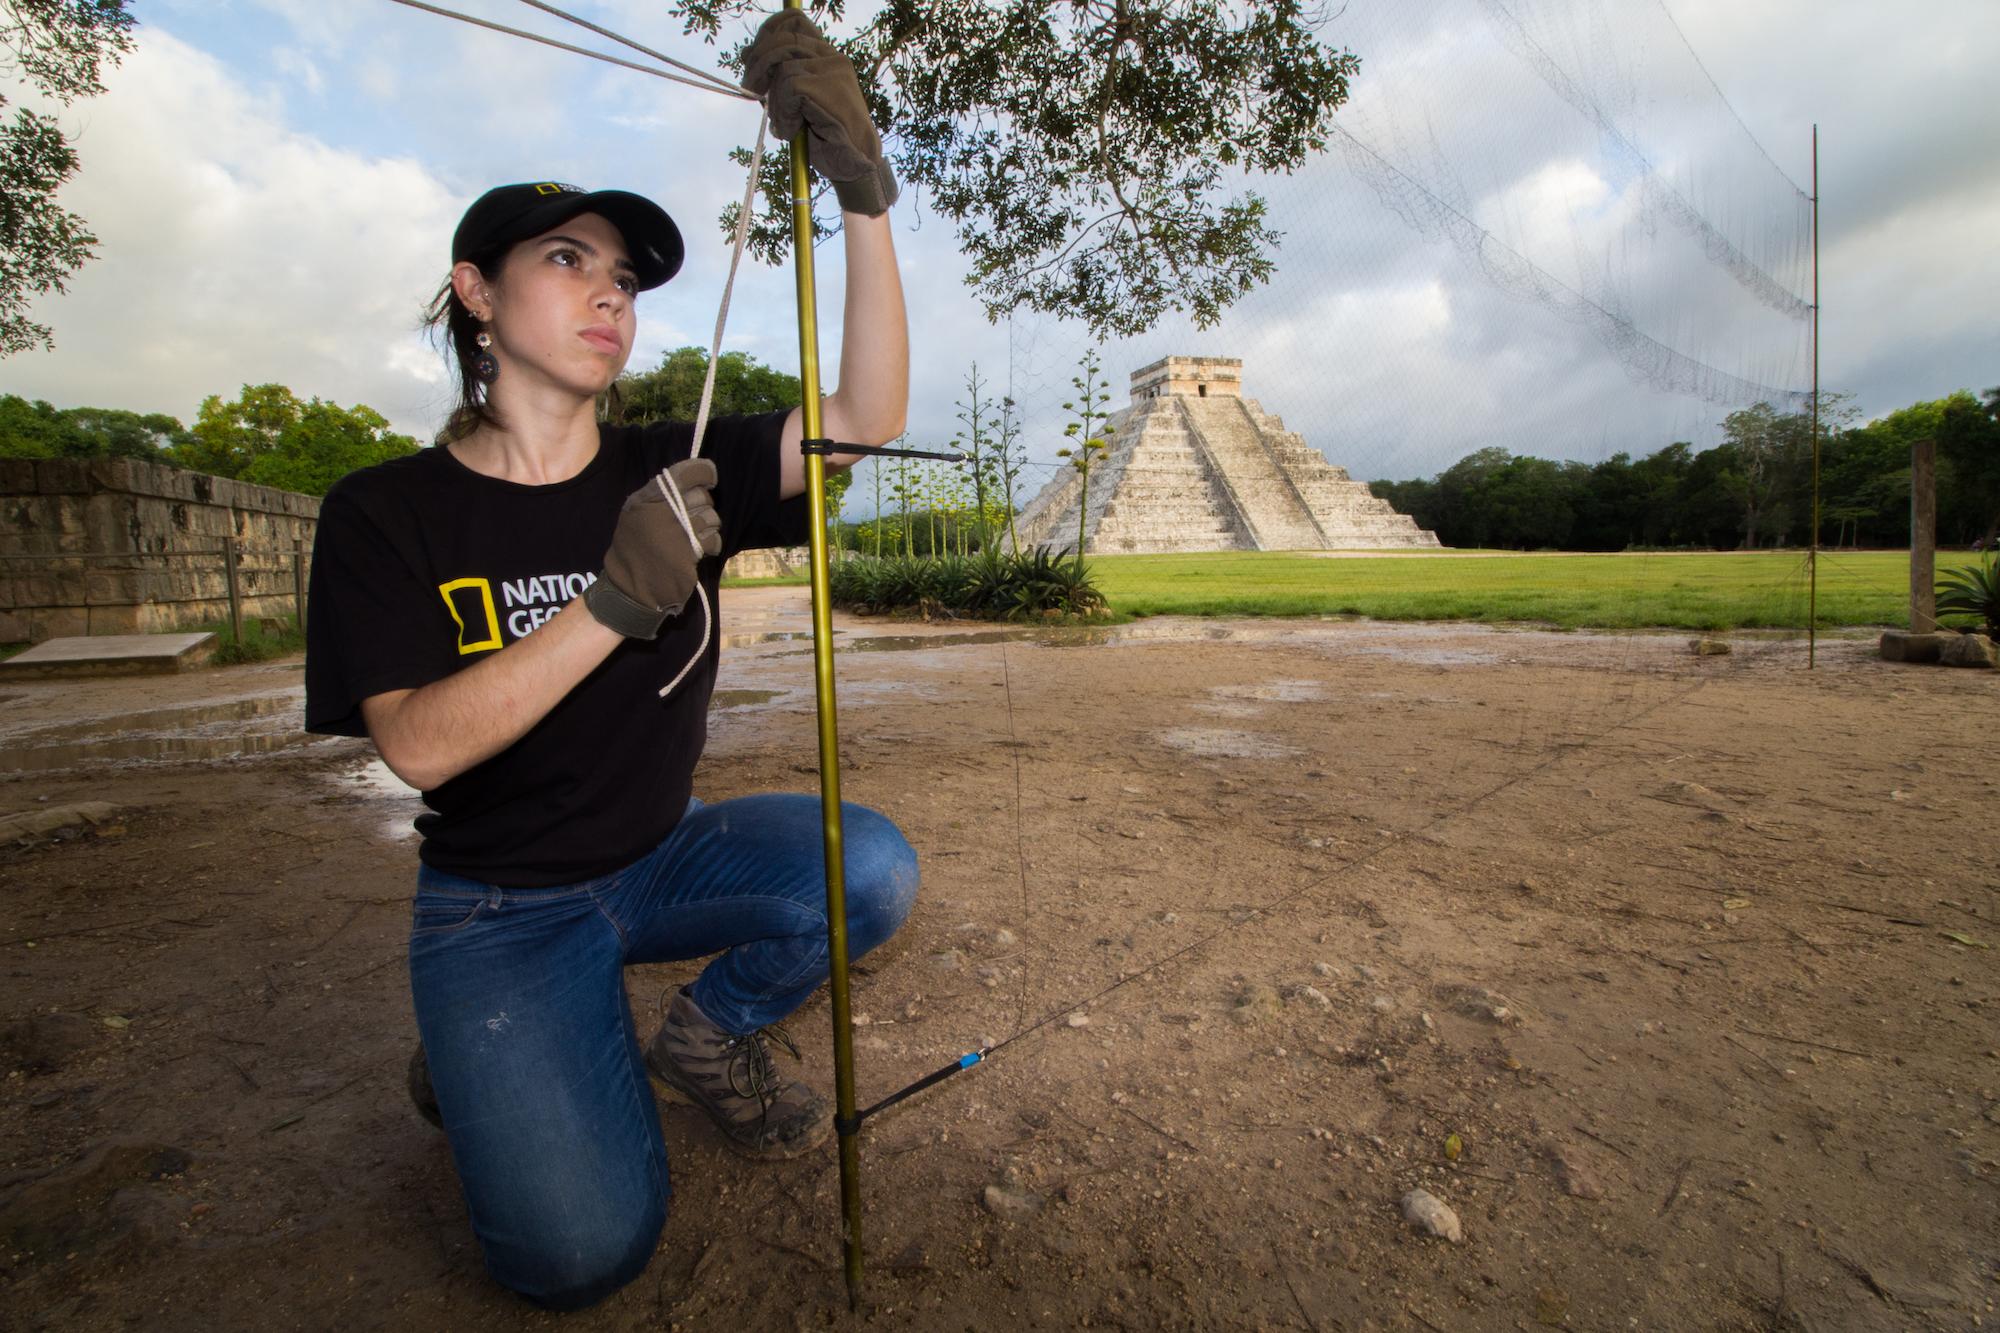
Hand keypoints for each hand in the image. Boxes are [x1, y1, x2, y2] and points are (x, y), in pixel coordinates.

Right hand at [584, 459, 722, 638]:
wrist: (629, 588)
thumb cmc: (636, 549)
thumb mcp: (636, 515)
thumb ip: (660, 496)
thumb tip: (696, 480)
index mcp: (647, 498)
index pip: (685, 473)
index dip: (704, 472)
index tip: (709, 478)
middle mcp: (662, 511)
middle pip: (702, 496)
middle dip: (703, 506)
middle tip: (694, 519)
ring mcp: (676, 533)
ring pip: (711, 517)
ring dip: (709, 527)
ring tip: (694, 538)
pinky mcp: (688, 553)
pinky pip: (713, 539)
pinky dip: (712, 545)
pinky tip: (699, 552)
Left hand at [742, 10, 898, 216]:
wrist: (854, 165)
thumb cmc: (827, 136)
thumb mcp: (795, 99)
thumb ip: (777, 75)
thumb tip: (746, 53)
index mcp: (826, 55)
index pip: (794, 21)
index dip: (768, 33)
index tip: (751, 58)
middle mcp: (832, 57)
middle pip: (783, 40)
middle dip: (759, 63)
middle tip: (751, 90)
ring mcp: (833, 70)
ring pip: (784, 68)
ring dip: (775, 100)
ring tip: (784, 124)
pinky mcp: (829, 86)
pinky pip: (789, 87)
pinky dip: (784, 111)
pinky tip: (793, 130)